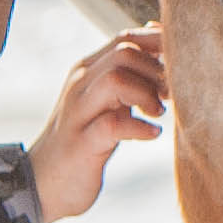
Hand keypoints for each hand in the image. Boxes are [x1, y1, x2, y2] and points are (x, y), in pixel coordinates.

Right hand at [30, 28, 167, 222]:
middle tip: (168, 96)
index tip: (180, 65)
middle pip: (124, 53)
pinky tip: (153, 134)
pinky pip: (113, 124)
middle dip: (156, 70)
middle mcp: (80, 85)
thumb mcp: (107, 102)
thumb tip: (159, 41)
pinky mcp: (82, 143)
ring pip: (115, 80)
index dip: (159, 45)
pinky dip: (140, 127)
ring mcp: (78, 113)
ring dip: (147, 94)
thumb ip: (129, 75)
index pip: (125, 39)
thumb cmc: (85, 139)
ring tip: (158, 113)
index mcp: (87, 71)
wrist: (42, 184)